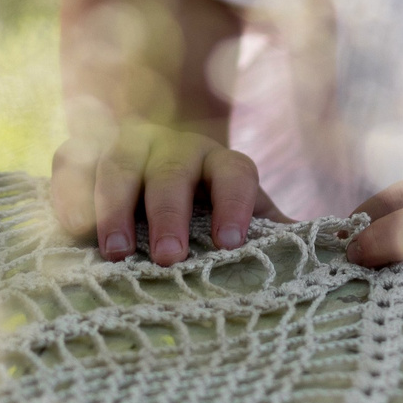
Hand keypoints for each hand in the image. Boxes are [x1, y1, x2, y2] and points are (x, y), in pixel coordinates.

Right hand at [50, 122, 284, 265]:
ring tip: (116, 254)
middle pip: (173, 171)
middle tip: (169, 258)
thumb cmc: (206, 213)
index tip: (232, 245)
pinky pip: (71, 160)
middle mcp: (174, 146)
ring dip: (115, 208)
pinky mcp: (84, 151)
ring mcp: (126, 145)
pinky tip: (72, 228)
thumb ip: (277, 237)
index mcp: (221, 163)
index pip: (235, 173)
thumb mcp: (244, 220)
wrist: (158, 170)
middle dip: (170, 213)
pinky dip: (69, 191)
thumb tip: (332, 258)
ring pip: (119, 164)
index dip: (235, 205)